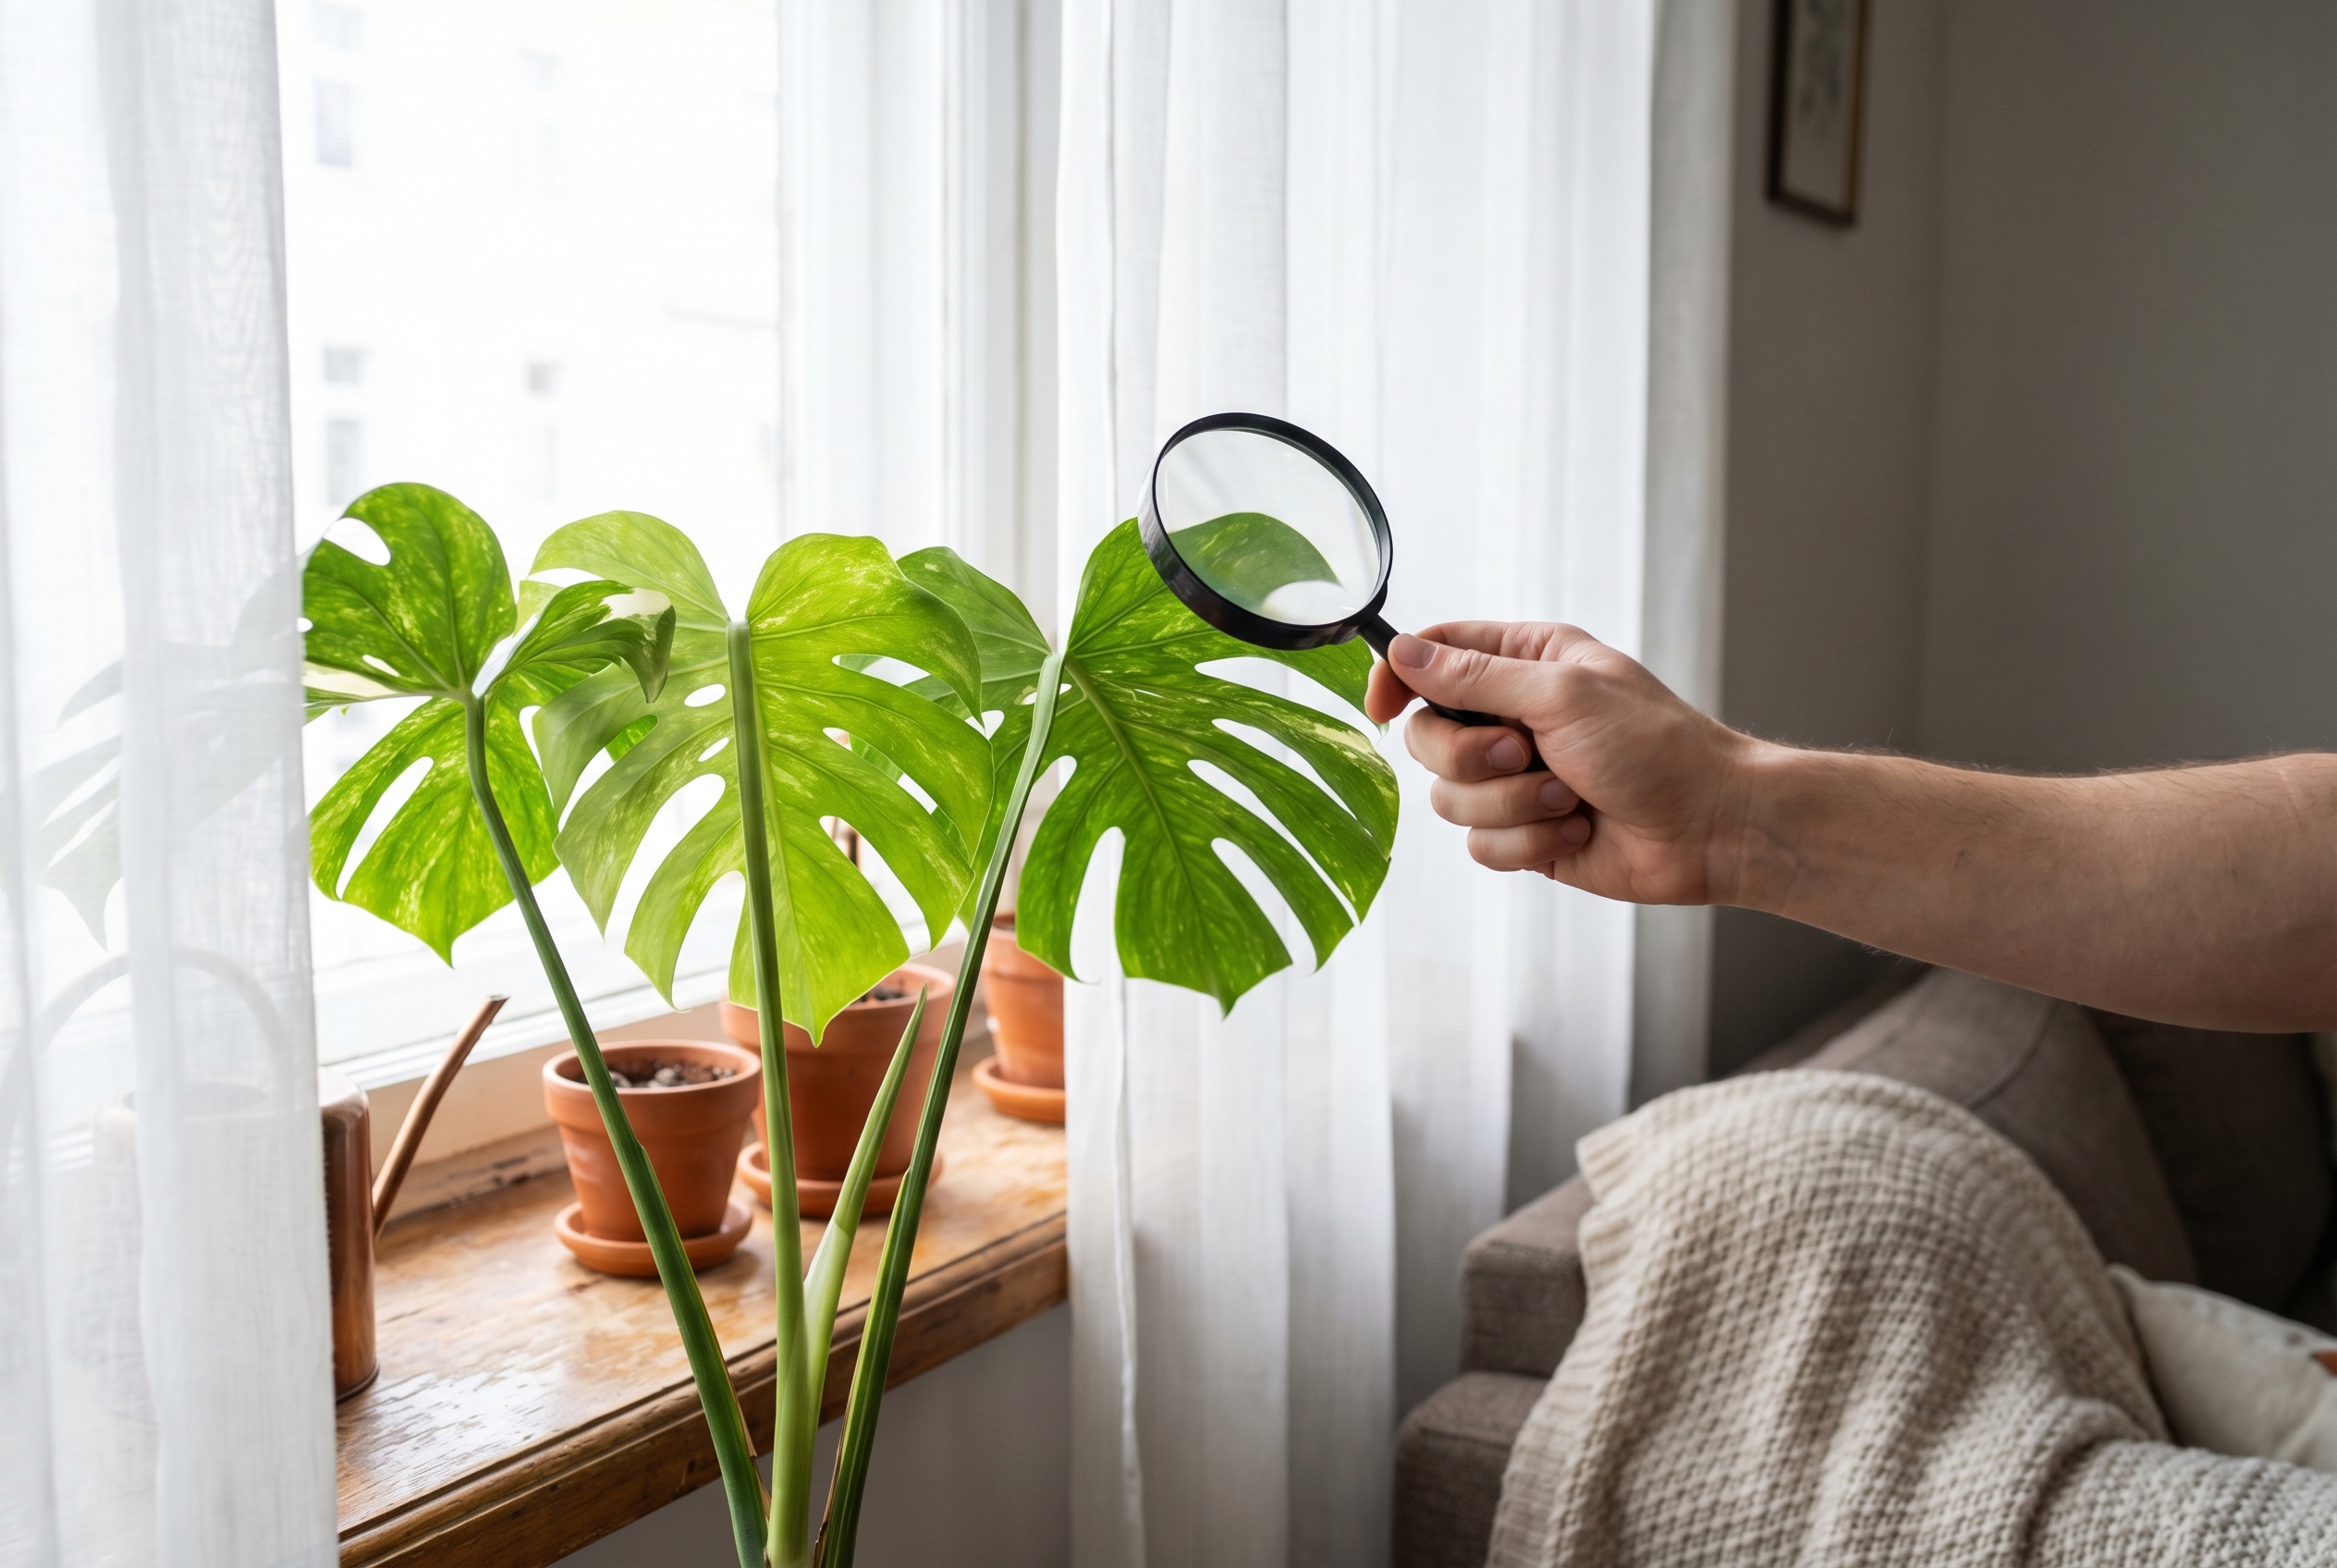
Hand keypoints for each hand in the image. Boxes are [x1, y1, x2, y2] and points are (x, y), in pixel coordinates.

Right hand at [1363, 622, 1752, 903]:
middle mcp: (1513, 717)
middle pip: (1426, 737)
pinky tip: (1578, 828)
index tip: (1381, 706)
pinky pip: (1479, 845)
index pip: (1432, 656)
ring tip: (1569, 797)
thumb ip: (1475, 676)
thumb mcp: (1562, 694)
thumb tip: (1402, 652)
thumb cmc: (1655, 746)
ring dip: (1512, 804)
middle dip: (1471, 757)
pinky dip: (1528, 841)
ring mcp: (1514, 779)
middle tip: (1524, 754)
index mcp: (1525, 662)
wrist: (1710, 827)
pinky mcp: (1523, 833)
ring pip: (1448, 798)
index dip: (1398, 679)